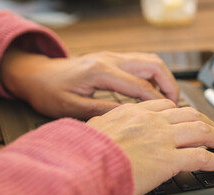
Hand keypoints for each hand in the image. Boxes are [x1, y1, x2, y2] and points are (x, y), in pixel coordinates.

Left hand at [0, 48, 178, 118]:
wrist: (37, 74)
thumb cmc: (49, 91)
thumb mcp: (72, 107)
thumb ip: (103, 111)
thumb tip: (131, 117)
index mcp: (101, 72)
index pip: (141, 86)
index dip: (159, 101)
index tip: (169, 114)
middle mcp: (110, 60)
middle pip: (153, 65)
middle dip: (170, 83)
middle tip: (176, 103)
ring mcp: (112, 57)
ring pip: (150, 61)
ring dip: (164, 77)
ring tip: (169, 98)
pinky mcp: (112, 60)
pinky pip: (141, 63)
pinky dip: (153, 76)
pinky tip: (153, 92)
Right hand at [86, 99, 213, 194]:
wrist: (83, 166)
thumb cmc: (86, 151)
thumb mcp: (93, 129)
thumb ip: (104, 123)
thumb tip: (101, 124)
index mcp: (136, 113)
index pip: (167, 106)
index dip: (183, 112)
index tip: (189, 118)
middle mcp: (153, 121)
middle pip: (190, 115)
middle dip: (207, 122)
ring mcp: (163, 139)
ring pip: (201, 131)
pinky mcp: (170, 159)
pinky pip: (202, 157)